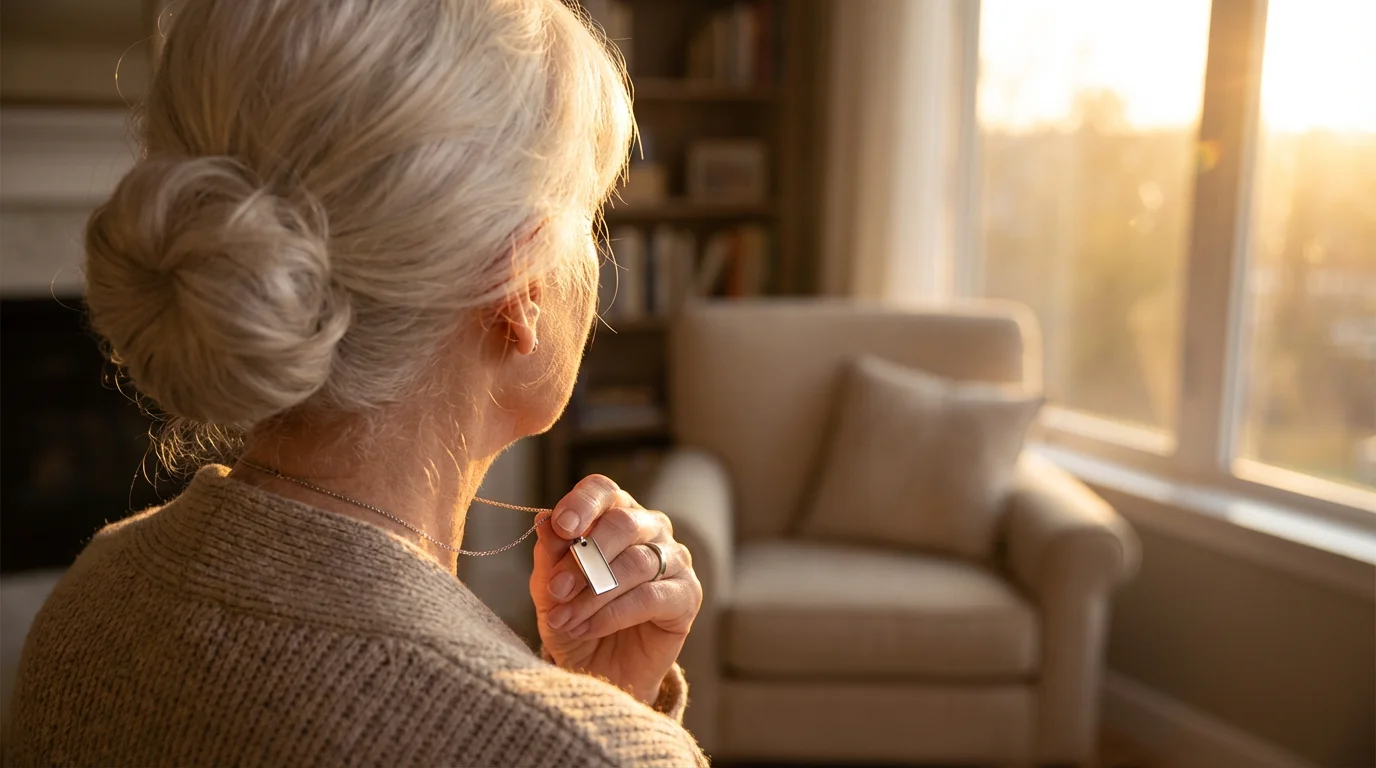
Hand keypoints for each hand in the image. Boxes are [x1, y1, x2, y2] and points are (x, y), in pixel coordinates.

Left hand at [530, 475, 701, 705]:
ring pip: (636, 563)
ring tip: (565, 619)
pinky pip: (650, 597)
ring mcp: (673, 559)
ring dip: (594, 593)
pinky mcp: (687, 595)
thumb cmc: (575, 621)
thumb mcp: (550, 593)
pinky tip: (587, 628)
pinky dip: (612, 614)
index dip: (582, 503)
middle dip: (583, 558)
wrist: (598, 672)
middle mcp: (649, 529)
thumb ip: (549, 558)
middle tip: (555, 590)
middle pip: (622, 523)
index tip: (561, 526)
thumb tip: (542, 520)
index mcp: (613, 514)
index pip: (603, 490)